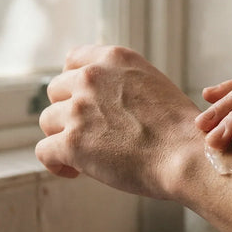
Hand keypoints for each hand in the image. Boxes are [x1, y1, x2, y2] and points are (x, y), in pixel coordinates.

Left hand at [35, 45, 200, 197]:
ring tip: (84, 156)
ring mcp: (79, 109)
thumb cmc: (180, 131)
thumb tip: (102, 102)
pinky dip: (55, 163)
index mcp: (114, 60)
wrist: (188, 157)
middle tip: (87, 134)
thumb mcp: (154, 86)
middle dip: (67, 112)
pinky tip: (73, 171)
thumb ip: (123, 84)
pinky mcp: (71, 141)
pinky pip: (44, 151)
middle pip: (56, 90)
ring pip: (48, 121)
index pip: (74, 59)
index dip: (73, 83)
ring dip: (62, 137)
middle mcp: (92, 77)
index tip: (80, 101)